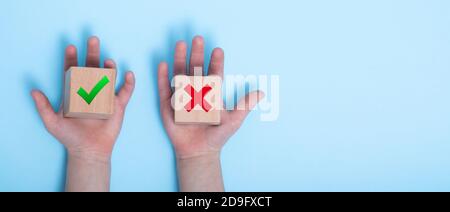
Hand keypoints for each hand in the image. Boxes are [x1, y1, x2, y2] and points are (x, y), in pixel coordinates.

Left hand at [31, 37, 134, 191]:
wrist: (88, 150)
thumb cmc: (70, 137)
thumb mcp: (52, 122)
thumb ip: (43, 107)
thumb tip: (33, 91)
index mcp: (75, 92)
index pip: (73, 71)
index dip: (71, 59)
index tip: (71, 47)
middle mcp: (91, 91)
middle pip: (92, 68)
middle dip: (92, 54)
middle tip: (93, 40)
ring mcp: (105, 97)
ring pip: (109, 77)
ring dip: (109, 67)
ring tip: (107, 61)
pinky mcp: (118, 105)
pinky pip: (126, 92)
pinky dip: (129, 83)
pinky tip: (128, 74)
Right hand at [157, 36, 263, 190]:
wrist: (199, 152)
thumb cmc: (217, 136)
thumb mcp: (234, 120)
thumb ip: (244, 106)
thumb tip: (261, 93)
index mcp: (211, 93)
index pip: (214, 73)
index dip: (216, 62)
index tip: (218, 50)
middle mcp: (196, 91)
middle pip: (195, 69)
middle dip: (197, 54)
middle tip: (198, 39)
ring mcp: (181, 97)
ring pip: (180, 74)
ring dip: (179, 59)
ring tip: (180, 44)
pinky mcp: (168, 105)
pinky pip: (165, 89)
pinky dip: (163, 77)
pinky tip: (163, 64)